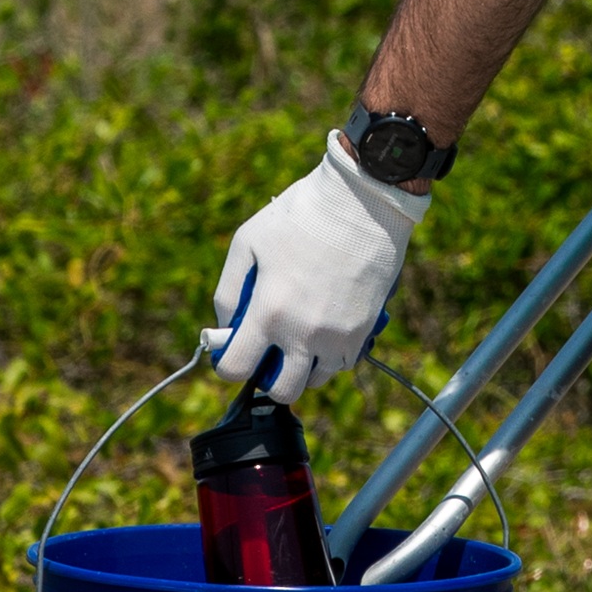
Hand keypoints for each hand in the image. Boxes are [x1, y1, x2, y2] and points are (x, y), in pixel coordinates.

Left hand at [202, 135, 429, 401]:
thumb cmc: (300, 215)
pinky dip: (330, 355)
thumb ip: (229, 291)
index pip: (236, 369)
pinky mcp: (364, 330)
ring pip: (316, 380)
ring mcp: (338, 336)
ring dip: (302, 366)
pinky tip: (324, 327)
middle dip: (269, 377)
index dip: (229, 365)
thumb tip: (226, 326)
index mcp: (268, 312)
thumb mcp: (247, 242)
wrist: (362, 200)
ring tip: (300, 336)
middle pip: (281, 390)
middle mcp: (303, 334)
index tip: (233, 352)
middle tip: (269, 351)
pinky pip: (343, 363)